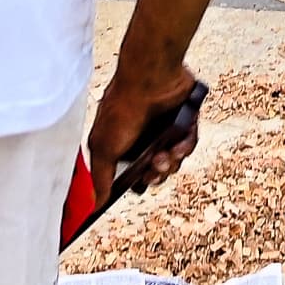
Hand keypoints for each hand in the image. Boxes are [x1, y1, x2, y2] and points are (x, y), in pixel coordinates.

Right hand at [86, 60, 205, 200]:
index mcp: (122, 144)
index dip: (138, 182)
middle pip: (156, 171)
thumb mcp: (103, 148)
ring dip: (170, 162)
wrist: (150, 79)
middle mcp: (144, 137)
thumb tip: (96, 205)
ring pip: (174, 160)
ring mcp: (165, 129)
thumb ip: (100, 178)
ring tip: (163, 154)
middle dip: (155, 175)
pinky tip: (177, 143)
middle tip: (153, 169)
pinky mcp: (184, 121)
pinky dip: (184, 147)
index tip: (137, 186)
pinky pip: (189, 144)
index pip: (133, 174)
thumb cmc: (123, 108)